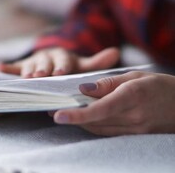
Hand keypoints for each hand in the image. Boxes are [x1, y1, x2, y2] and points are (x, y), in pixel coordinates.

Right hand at [0, 47, 119, 77]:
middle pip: (44, 62)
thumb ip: (97, 62)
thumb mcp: (82, 65)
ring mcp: (33, 62)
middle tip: (40, 76)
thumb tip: (116, 52)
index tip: (60, 73)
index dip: (61, 66)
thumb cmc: (69, 67)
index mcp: (62, 56)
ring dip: (27, 70)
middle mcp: (47, 57)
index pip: (62, 60)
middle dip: (42, 69)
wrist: (52, 62)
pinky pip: (14, 67)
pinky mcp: (22, 67)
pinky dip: (7, 68)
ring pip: (29, 65)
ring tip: (26, 77)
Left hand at [53, 71, 174, 135]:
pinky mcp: (137, 136)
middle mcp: (134, 116)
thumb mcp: (135, 76)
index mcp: (133, 96)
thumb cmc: (160, 85)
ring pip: (99, 128)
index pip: (100, 109)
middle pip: (95, 121)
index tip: (58, 115)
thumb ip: (108, 82)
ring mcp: (137, 129)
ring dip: (80, 122)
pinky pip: (108, 132)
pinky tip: (83, 118)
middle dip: (72, 117)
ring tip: (63, 113)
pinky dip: (93, 125)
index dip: (77, 114)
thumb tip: (83, 89)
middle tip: (52, 109)